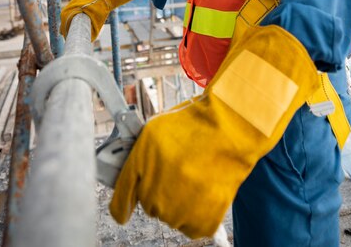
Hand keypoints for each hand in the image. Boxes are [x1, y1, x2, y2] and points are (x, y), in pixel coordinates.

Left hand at [110, 24, 317, 238]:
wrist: (231, 129)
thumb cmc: (196, 124)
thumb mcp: (156, 129)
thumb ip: (138, 154)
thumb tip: (128, 173)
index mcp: (140, 164)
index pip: (120, 201)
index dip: (122, 205)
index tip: (124, 210)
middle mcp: (155, 191)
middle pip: (148, 205)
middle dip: (157, 190)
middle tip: (176, 170)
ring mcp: (178, 209)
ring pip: (170, 216)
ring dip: (177, 202)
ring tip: (194, 175)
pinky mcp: (200, 220)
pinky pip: (190, 226)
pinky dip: (196, 213)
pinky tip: (203, 189)